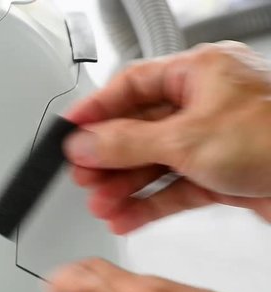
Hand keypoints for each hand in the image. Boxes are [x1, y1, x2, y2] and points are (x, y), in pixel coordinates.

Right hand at [64, 41, 270, 233]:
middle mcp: (206, 105)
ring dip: (126, 185)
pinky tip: (128, 215)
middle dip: (109, 157)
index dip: (98, 108)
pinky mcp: (223, 176)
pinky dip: (150, 203)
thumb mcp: (186, 137)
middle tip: (83, 174)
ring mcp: (215, 142)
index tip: (71, 129)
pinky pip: (175, 187)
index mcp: (200, 74)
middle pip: (141, 129)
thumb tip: (85, 143)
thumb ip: (127, 142)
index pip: (133, 85)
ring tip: (101, 203)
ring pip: (156, 163)